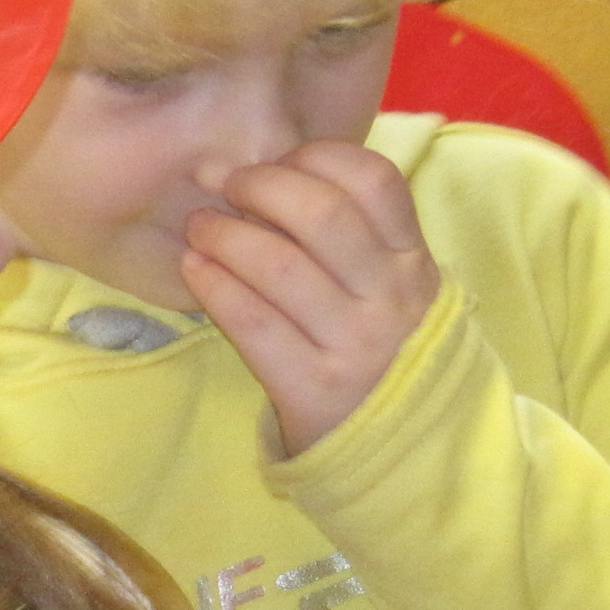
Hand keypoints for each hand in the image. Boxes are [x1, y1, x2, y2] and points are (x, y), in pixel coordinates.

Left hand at [182, 141, 442, 457]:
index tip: (277, 159)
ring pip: (279, 265)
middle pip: (321, 212)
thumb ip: (352, 237)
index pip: (374, 180)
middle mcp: (392, 298)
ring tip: (200, 228)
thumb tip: (259, 170)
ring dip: (224, 234)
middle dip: (259, 185)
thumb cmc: (381, 352)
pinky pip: (253, 323)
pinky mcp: (314, 389)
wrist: (403, 453)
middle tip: (224, 186)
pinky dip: (214, 286)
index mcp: (413, 262)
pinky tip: (195, 270)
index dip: (316, 156)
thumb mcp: (392, 290)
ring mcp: (355, 345)